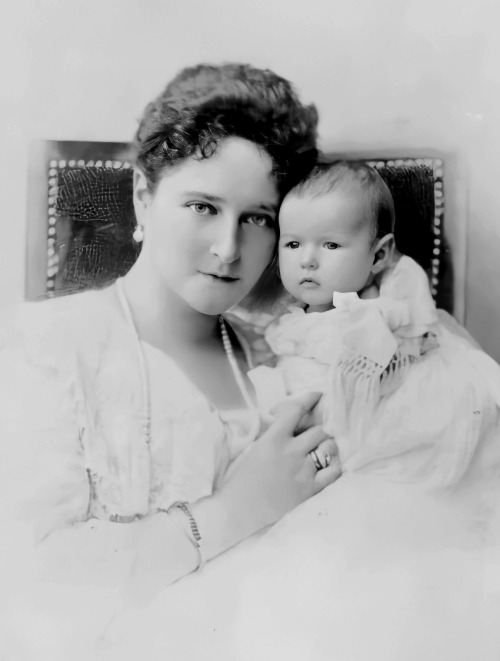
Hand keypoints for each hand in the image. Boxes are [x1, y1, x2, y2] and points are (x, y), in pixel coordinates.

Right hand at [217, 391, 340, 537]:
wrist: (238, 510)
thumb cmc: (241, 478)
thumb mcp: (254, 447)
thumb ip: (273, 432)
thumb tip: (287, 421)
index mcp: (274, 438)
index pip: (297, 410)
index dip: (309, 399)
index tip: (317, 395)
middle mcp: (291, 452)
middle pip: (319, 430)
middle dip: (318, 430)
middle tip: (313, 435)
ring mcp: (303, 471)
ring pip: (328, 448)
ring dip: (326, 446)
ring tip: (320, 450)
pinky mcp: (310, 490)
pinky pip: (333, 472)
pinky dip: (333, 466)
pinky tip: (326, 466)